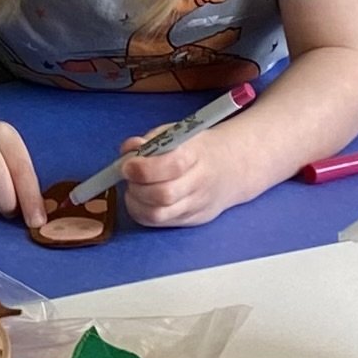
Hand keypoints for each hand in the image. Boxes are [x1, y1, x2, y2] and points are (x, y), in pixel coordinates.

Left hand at [119, 127, 247, 227]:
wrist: (230, 169)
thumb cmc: (195, 148)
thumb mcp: (176, 134)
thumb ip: (151, 140)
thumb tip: (130, 148)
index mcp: (196, 155)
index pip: (173, 166)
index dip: (144, 167)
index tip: (127, 164)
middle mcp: (199, 184)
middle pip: (164, 195)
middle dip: (137, 186)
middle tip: (129, 176)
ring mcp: (195, 206)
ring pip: (158, 214)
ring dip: (136, 201)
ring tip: (134, 187)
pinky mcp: (189, 220)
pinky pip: (158, 223)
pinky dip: (141, 212)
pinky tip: (140, 199)